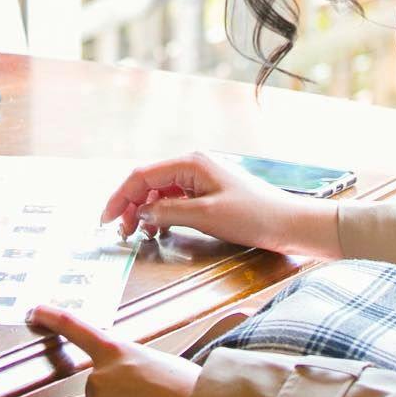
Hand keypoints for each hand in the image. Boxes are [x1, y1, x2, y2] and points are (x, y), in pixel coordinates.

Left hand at [27, 306, 198, 396]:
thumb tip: (127, 385)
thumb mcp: (154, 360)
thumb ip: (129, 367)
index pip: (74, 328)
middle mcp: (99, 376)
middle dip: (120, 392)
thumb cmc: (186, 386)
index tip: (33, 312)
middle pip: (100, 385)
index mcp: (114, 350)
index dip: (51, 318)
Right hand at [102, 152, 341, 258]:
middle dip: (129, 204)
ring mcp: (200, 179)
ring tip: (137, 232)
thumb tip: (139, 211)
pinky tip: (158, 228)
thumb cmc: (253, 216)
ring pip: (160, 192)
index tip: (106, 219)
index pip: (142, 175)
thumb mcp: (206, 215)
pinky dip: (161, 213)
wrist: (289, 224)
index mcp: (191, 163)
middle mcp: (193, 166)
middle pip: (148, 181)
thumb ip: (168, 212)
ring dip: (144, 210)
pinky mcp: (208, 193)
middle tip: (120, 232)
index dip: (120, 196)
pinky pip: (174, 200)